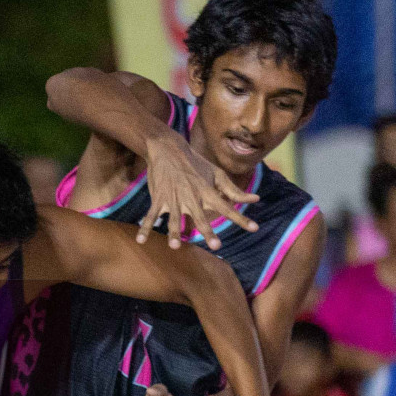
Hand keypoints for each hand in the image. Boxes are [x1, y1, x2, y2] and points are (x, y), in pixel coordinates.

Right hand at [141, 131, 258, 249]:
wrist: (168, 149)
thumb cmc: (195, 164)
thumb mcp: (217, 173)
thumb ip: (233, 190)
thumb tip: (255, 199)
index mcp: (207, 191)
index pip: (228, 207)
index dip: (242, 218)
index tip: (255, 228)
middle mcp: (192, 196)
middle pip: (201, 217)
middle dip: (208, 231)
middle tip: (216, 246)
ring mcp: (173, 198)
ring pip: (173, 218)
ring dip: (174, 232)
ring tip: (175, 246)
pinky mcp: (158, 198)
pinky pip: (151, 215)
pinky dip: (145, 227)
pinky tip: (140, 240)